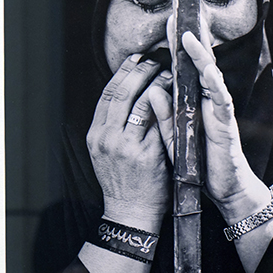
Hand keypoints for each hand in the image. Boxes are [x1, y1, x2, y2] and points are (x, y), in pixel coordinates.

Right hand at [87, 54, 172, 231]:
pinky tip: (176, 96)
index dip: (122, 73)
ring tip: (169, 72)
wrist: (130, 213)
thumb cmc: (123, 183)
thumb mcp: (105, 153)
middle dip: (138, 71)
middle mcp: (106, 138)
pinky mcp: (145, 154)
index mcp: (95, 135)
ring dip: (156, 83)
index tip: (134, 58)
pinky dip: (167, 105)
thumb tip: (124, 99)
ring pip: (140, 103)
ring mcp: (125, 146)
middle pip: (121, 93)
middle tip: (153, 59)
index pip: (107, 95)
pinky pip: (158, 122)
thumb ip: (112, 128)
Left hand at [149, 23, 270, 224]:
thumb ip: (165, 114)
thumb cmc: (200, 162)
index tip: (166, 26)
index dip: (173, 48)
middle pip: (197, 65)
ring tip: (189, 36)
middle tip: (178, 17)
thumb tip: (152, 90)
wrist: (225, 187)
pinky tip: (209, 71)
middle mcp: (207, 100)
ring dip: (200, 55)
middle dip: (188, 40)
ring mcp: (219, 109)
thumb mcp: (175, 137)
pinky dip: (215, 84)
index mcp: (192, 102)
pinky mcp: (227, 123)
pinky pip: (222, 100)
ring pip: (210, 76)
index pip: (181, 70)